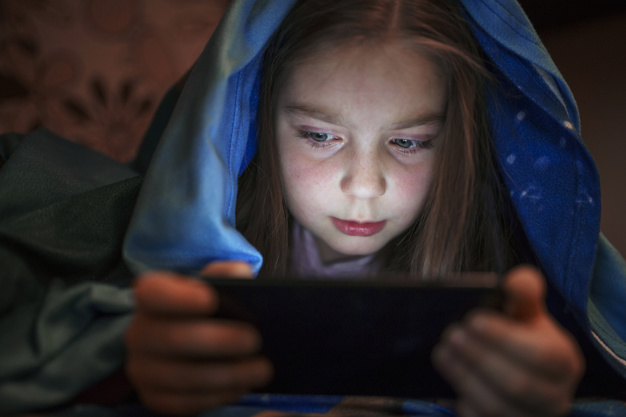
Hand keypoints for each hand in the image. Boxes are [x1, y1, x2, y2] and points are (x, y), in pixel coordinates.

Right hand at [125, 261, 272, 415]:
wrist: (190, 343)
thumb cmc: (207, 310)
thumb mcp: (215, 286)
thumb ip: (227, 275)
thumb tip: (240, 273)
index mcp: (150, 297)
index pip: (151, 293)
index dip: (178, 297)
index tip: (211, 299)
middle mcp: (139, 333)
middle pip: (172, 338)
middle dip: (219, 341)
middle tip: (255, 340)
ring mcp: (142, 369)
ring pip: (182, 376)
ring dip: (227, 374)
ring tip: (262, 368)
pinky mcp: (154, 398)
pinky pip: (184, 403)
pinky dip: (218, 396)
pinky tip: (243, 386)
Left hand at [432, 266, 584, 416]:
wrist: (514, 366)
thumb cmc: (520, 333)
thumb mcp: (525, 310)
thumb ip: (523, 291)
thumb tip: (516, 281)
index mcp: (564, 362)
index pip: (540, 355)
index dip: (504, 339)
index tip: (472, 320)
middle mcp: (555, 397)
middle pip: (517, 384)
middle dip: (479, 358)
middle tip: (451, 335)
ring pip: (498, 407)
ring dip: (465, 378)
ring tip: (442, 352)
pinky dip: (465, 403)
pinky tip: (451, 380)